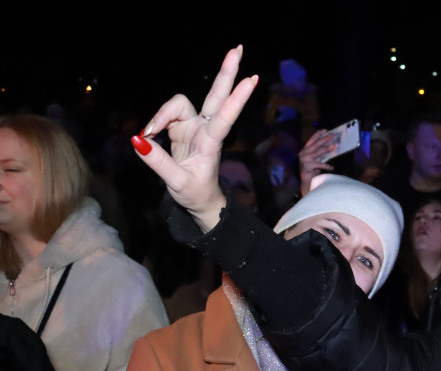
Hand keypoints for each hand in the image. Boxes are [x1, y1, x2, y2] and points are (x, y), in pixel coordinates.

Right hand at [132, 45, 258, 230]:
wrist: (201, 201)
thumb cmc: (195, 194)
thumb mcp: (177, 184)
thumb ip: (158, 162)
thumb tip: (138, 140)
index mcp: (211, 143)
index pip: (225, 117)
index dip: (237, 98)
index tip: (251, 80)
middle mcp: (206, 129)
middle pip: (217, 95)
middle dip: (227, 72)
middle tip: (239, 48)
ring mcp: (195, 126)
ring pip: (179, 103)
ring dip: (162, 114)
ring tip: (149, 132)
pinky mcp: (183, 128)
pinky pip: (166, 115)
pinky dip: (155, 122)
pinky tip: (148, 134)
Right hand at [299, 130, 336, 196]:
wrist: (307, 181)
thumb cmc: (313, 170)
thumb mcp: (316, 159)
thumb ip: (319, 153)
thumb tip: (331, 145)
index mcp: (304, 150)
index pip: (311, 140)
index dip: (318, 134)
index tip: (325, 130)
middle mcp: (303, 153)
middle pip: (315, 145)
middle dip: (324, 139)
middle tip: (332, 135)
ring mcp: (304, 159)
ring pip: (317, 152)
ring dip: (326, 149)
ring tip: (334, 146)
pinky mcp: (307, 166)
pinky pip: (319, 164)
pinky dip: (326, 166)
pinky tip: (332, 167)